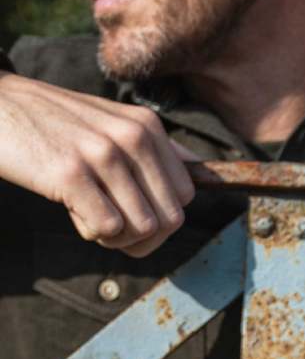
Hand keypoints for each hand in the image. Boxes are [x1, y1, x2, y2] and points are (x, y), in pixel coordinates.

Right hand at [0, 71, 195, 257]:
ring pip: (142, 229)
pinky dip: (91, 231)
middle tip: (109, 221)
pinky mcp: (71, 173)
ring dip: (115, 236)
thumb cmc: (52, 123)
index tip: (130, 210)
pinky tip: (71, 209)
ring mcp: (102, 154)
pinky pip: (108, 229)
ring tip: (88, 212)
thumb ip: (153, 148)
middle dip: (142, 235)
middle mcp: (132, 137)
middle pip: (170, 220)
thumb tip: (198, 171)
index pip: (185, 198)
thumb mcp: (111, 122)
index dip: (160, 217)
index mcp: (147, 126)